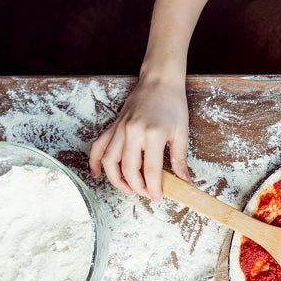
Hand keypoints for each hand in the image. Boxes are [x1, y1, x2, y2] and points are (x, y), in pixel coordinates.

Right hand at [89, 75, 190, 201]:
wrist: (159, 82)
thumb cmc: (173, 105)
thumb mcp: (182, 132)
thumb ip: (180, 158)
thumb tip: (185, 181)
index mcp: (153, 134)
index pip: (150, 170)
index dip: (153, 188)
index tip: (157, 198)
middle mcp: (133, 132)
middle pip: (128, 169)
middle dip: (137, 187)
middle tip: (147, 194)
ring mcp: (120, 129)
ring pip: (110, 161)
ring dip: (116, 179)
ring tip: (128, 189)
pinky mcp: (113, 126)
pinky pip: (99, 146)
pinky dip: (95, 161)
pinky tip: (97, 174)